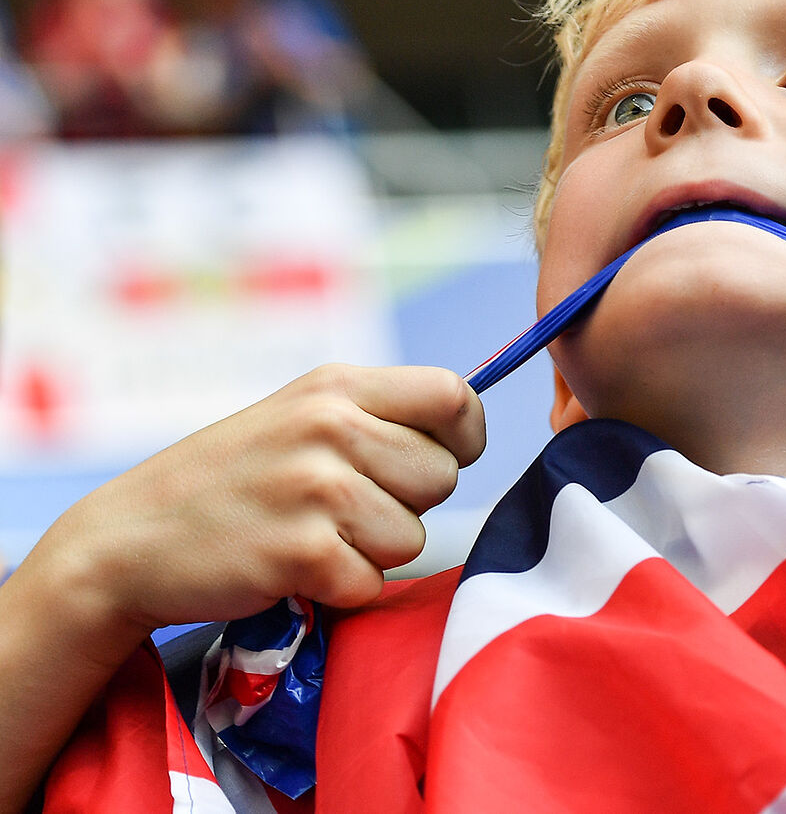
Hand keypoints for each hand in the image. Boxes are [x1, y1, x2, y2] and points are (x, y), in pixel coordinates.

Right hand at [33, 364, 484, 637]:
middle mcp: (330, 426)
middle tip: (342, 508)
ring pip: (412, 537)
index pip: (453, 395)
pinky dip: (338, 588)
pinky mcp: (301, 552)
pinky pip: (371, 583)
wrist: (129, 540)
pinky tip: (291, 567)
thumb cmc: (232, 480)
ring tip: (310, 534)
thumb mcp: (300, 416)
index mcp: (336, 386)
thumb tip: (467, 430)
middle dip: (408, 504)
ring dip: (371, 551)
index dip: (463, 435)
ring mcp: (315, 488)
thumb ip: (376, 416)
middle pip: (442, 476)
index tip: (437, 458)